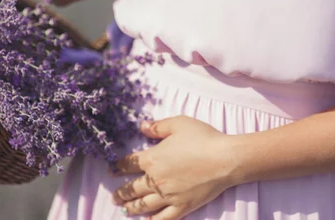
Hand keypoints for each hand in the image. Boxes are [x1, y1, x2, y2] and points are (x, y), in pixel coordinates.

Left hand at [111, 116, 234, 219]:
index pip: (129, 163)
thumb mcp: (178, 123)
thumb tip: (141, 126)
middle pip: (133, 188)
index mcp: (153, 158)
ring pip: (144, 205)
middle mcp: (156, 179)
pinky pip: (163, 218)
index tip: (110, 171)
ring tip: (125, 209)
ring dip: (132, 207)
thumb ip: (157, 127)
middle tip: (114, 197)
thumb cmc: (202, 137)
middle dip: (121, 193)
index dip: (118, 167)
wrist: (224, 159)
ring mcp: (168, 195)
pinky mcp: (182, 207)